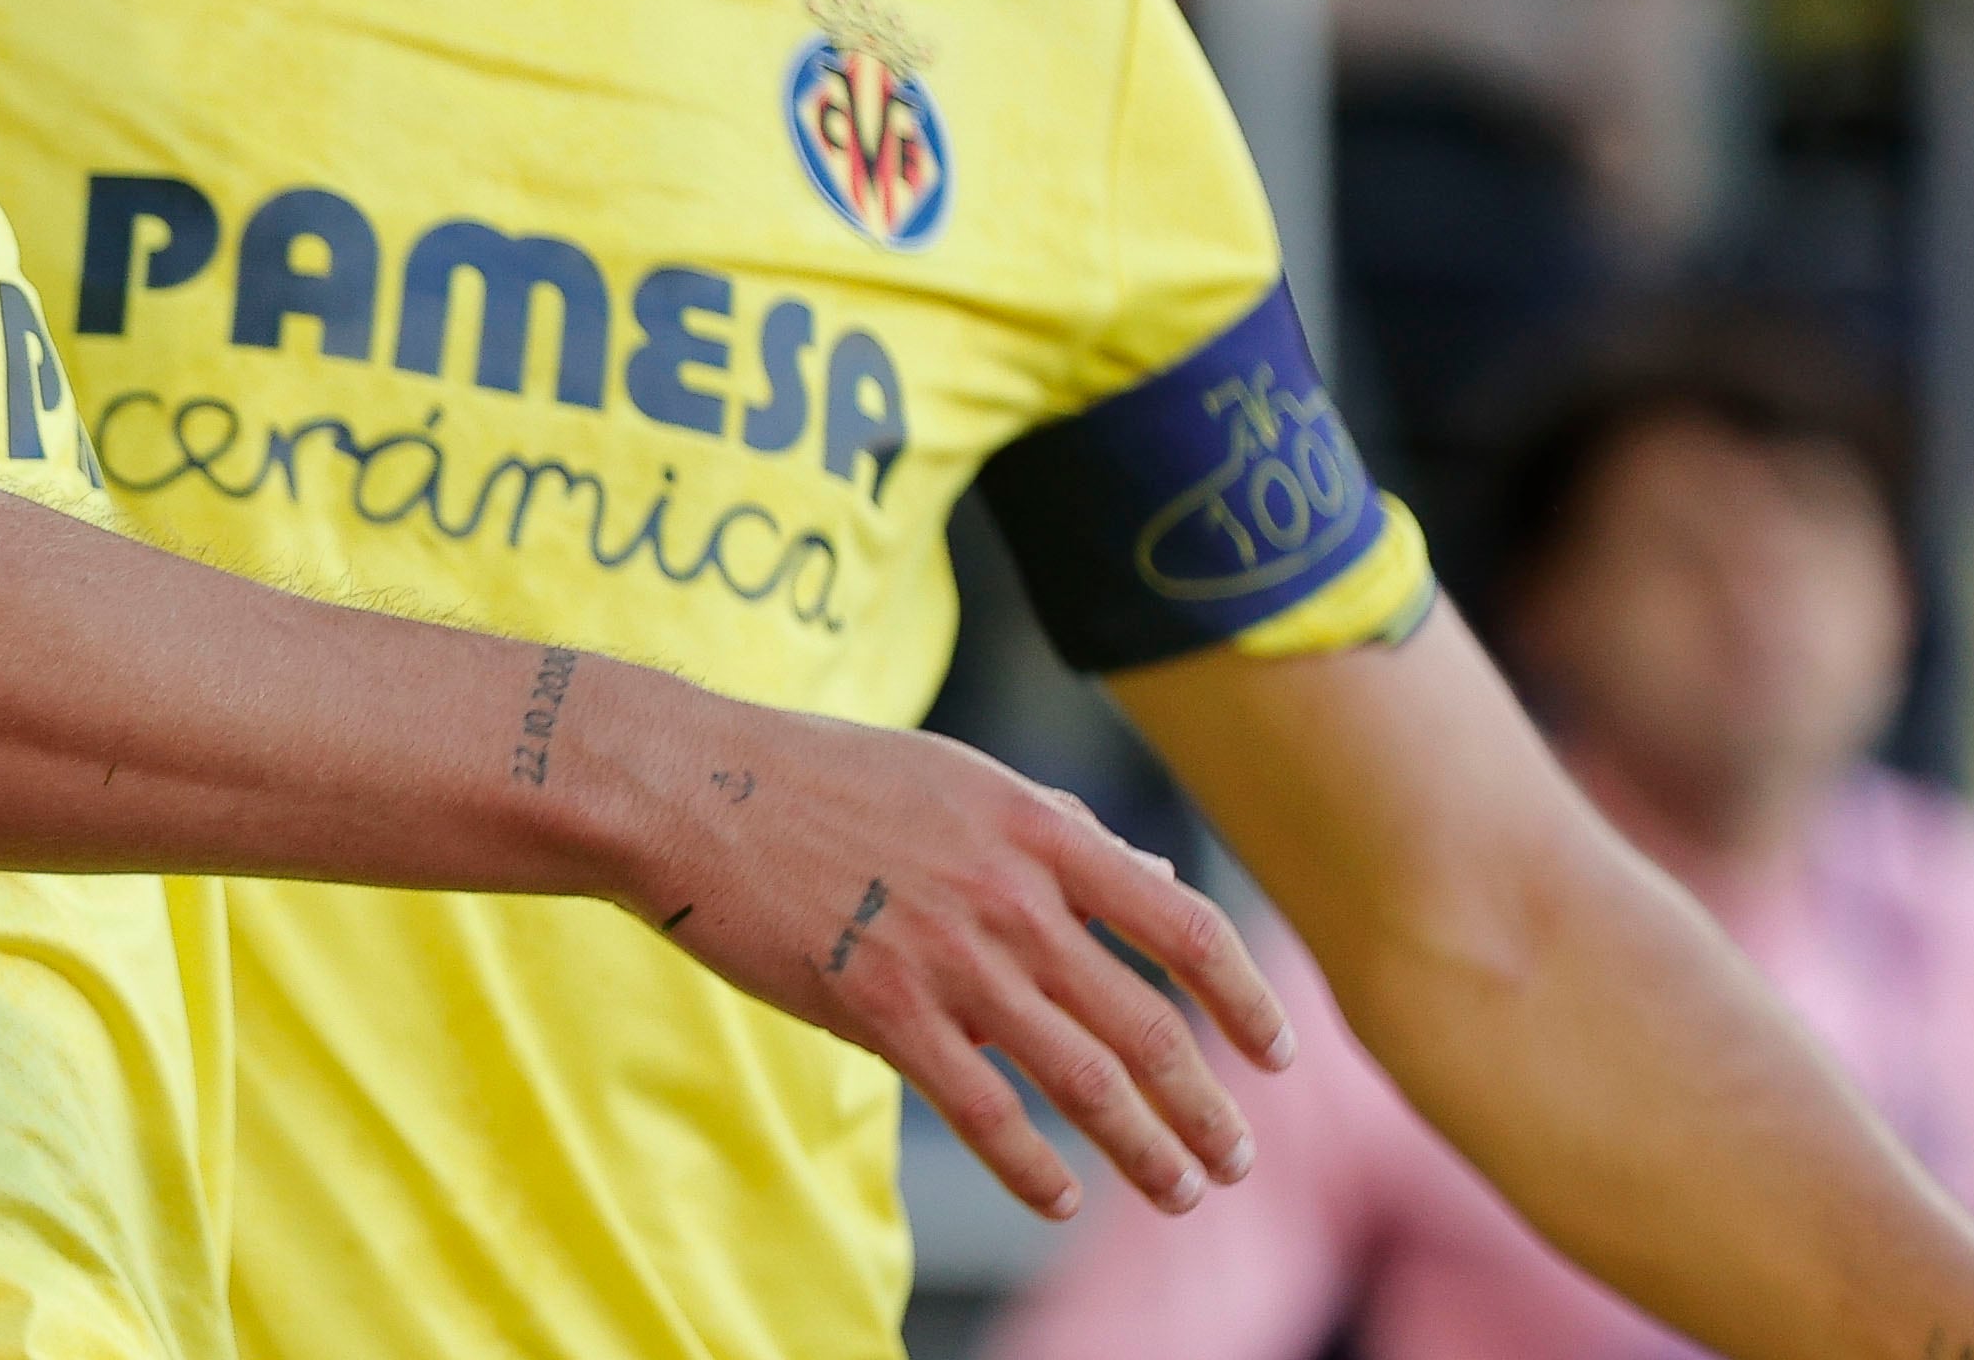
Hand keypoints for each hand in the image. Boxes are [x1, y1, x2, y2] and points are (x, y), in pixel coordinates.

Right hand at [632, 704, 1293, 1222]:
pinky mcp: (882, 1011)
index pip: (1182, 922)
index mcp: (1038, 830)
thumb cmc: (822, 774)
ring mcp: (949, 958)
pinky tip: (1062, 1198)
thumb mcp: (961, 777)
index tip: (1278, 1053)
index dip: (1244, 997)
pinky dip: (1034, 1168)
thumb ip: (1062, 829)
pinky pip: (983, 1111)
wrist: (695, 791)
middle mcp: (1012, 898)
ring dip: (1144, 1150)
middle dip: (1205, 1108)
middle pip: (1147, 1025)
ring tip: (1180, 1193)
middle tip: (1234, 1161)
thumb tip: (1153, 870)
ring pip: (1082, 1079)